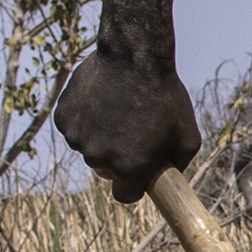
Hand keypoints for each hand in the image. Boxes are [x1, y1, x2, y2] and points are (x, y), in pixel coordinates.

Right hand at [54, 41, 201, 202]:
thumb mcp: (187, 137)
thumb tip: (166, 179)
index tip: (138, 173)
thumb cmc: (165, 96)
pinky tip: (101, 99)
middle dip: (118, 158)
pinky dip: (85, 118)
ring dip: (100, 136)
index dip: (133, 185)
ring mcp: (78, 138)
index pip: (125, 196)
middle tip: (131, 132)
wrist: (134, 56)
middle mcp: (99, 158)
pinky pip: (75, 127)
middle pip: (106, 171)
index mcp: (129, 168)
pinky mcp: (64, 118)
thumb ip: (176, 165)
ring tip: (118, 109)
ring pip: (88, 148)